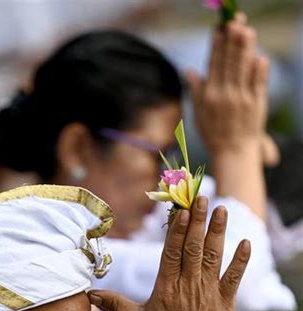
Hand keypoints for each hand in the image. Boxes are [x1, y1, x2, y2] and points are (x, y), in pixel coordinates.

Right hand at [89, 197, 249, 310]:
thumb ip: (114, 305)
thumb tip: (89, 294)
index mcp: (166, 289)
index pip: (171, 253)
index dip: (177, 231)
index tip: (181, 210)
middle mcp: (188, 288)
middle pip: (193, 249)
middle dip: (198, 222)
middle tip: (202, 198)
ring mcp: (208, 295)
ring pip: (213, 258)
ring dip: (218, 233)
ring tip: (222, 209)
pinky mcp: (226, 304)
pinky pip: (234, 279)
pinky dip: (240, 261)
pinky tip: (246, 242)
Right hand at [187, 14, 268, 154]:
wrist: (232, 153)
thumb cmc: (214, 133)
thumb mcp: (199, 113)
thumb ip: (195, 90)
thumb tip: (188, 71)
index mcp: (209, 95)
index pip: (212, 64)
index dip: (216, 45)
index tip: (219, 29)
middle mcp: (224, 95)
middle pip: (228, 62)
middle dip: (231, 40)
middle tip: (235, 21)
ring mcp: (241, 99)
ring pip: (243, 69)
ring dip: (245, 49)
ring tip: (246, 31)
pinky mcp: (256, 104)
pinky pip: (258, 84)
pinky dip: (259, 71)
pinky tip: (259, 57)